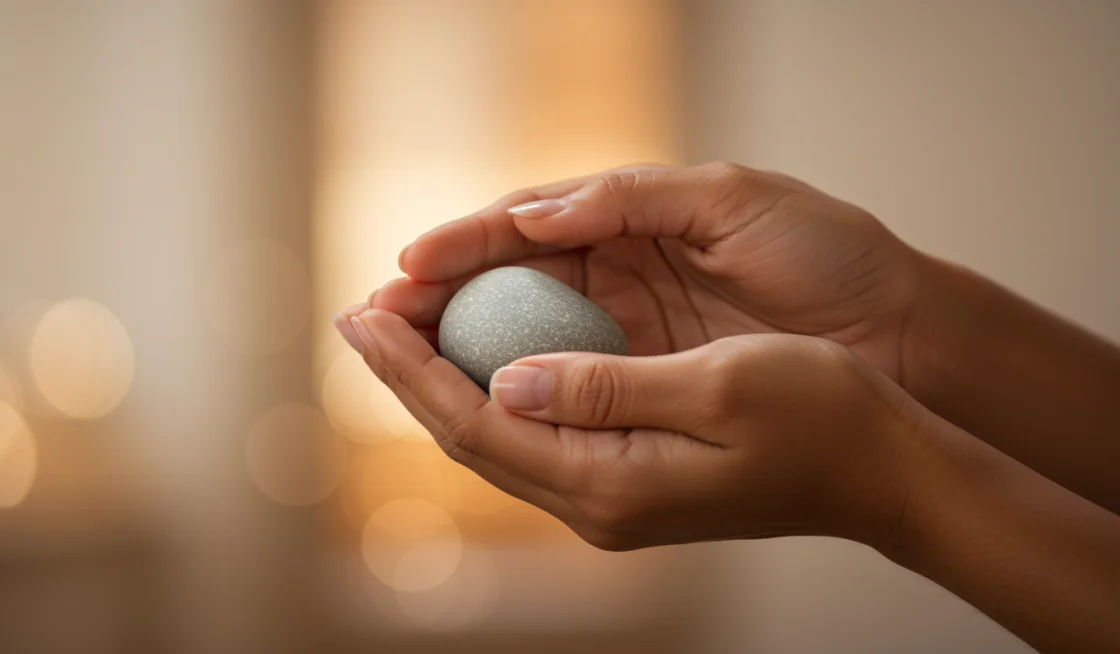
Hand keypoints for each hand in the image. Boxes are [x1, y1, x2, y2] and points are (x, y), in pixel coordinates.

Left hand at [335, 306, 917, 551]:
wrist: (886, 470)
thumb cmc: (820, 416)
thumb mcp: (716, 385)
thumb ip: (605, 387)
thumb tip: (504, 381)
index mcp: (610, 482)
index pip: (477, 424)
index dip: (410, 368)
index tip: (360, 313)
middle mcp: (598, 503)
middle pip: (471, 436)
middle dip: (408, 372)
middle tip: (357, 312)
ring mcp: (612, 498)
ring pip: (498, 436)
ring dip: (443, 381)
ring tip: (398, 327)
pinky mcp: (630, 480)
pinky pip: (537, 433)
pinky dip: (492, 390)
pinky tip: (478, 355)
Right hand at [372, 162, 923, 381]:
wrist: (900, 331)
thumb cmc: (827, 253)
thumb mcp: (732, 199)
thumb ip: (630, 199)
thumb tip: (532, 218)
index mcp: (634, 215)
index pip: (526, 226)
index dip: (462, 243)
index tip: (405, 266)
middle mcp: (620, 271)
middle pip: (508, 282)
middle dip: (438, 299)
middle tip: (372, 317)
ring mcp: (631, 328)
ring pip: (525, 335)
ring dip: (459, 347)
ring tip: (395, 356)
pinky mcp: (649, 378)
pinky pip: (568, 382)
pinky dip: (516, 387)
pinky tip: (471, 395)